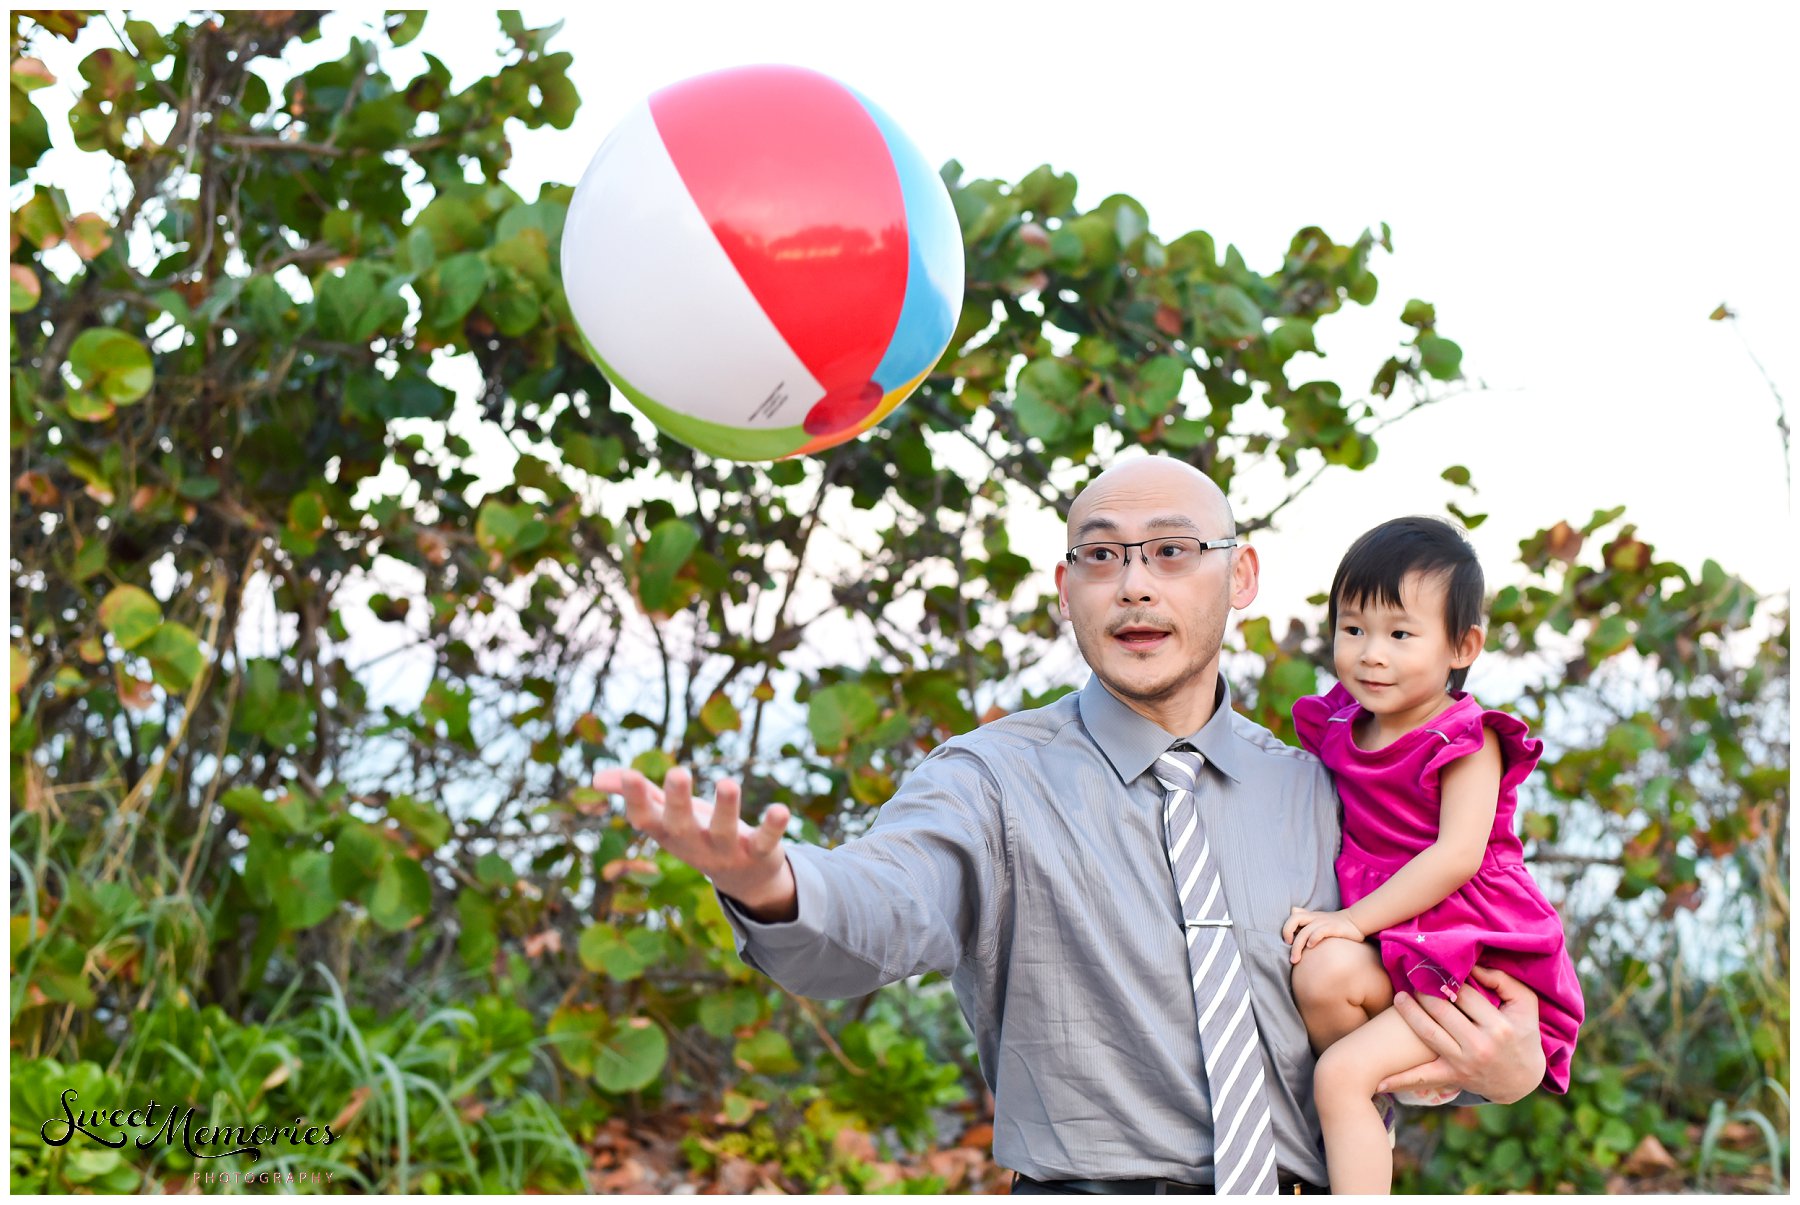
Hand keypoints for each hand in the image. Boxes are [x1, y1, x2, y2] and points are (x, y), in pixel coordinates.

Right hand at [593, 766, 796, 920]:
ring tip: (728, 782)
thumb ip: (639, 794)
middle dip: (679, 801)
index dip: (636, 799)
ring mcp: (727, 852)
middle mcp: (695, 844)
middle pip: (682, 825)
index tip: (630, 773)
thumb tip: (597, 777)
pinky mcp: (760, 854)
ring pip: (724, 831)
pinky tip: (781, 808)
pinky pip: (767, 842)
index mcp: (669, 833)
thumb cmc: (699, 834)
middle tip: (677, 772)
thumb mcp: (668, 816)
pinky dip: (773, 827)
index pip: (646, 819)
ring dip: (726, 808)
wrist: (744, 880)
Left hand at [1280, 906, 1364, 963]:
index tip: (1287, 942)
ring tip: (1296, 959)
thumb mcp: (1318, 919)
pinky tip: (1311, 947)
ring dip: (1298, 946)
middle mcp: (1315, 918)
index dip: (1286, 928)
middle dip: (1287, 934)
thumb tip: (1293, 910)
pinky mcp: (1333, 927)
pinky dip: (1313, 938)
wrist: (1356, 922)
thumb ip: (1305, 916)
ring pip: (1305, 930)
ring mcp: (1324, 922)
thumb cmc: (1334, 923)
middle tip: (1290, 955)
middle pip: (1295, 920)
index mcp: (1310, 916)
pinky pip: (1320, 931)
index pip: (1293, 916)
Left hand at [1376, 965, 1545, 1103]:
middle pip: (1442, 1011)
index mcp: (1498, 1026)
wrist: (1523, 1080)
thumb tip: (1473, 965)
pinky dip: (1400, 1079)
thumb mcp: (1525, 1005)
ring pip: (1428, 1033)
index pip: (1466, 994)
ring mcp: (1464, 1063)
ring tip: (1398, 997)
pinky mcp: (1452, 1076)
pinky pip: (1422, 1076)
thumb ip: (1503, 980)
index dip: (1449, 979)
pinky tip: (1378, 1080)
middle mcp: (1480, 1046)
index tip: (1436, 967)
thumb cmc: (1523, 1035)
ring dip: (1408, 1013)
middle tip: (1412, 975)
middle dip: (1424, 991)